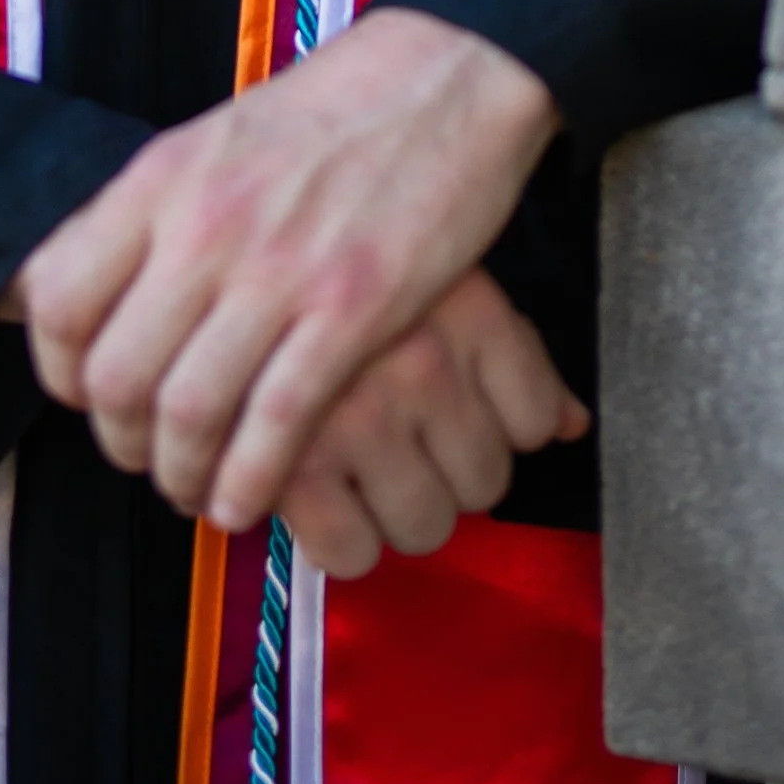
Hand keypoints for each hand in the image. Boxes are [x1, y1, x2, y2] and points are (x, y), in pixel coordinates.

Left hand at [9, 6, 560, 532]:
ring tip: (196, 487)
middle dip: (121, 442)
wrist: (442, 77)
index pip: (57, 299)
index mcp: (160, 179)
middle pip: (116, 376)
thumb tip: (102, 292)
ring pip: (188, 413)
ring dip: (182, 474)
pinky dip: (250, 480)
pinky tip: (249, 497)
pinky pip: (276, 425)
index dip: (60, 371)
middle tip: (146, 455)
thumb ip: (154, 215)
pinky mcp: (353, 307)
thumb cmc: (328, 114)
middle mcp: (205, 225)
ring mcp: (278, 268)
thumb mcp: (213, 140)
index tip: (90, 395)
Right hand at [274, 268, 586, 576]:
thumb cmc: (336, 256)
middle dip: (450, 474)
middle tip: (402, 445)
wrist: (212, 232)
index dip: (504, 431)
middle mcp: (417, 358)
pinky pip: (350, 551)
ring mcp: (354, 410)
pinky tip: (323, 496)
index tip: (458, 418)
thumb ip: (510, 352)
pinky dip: (341, 540)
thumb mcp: (438, 271)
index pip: (537, 423)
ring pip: (427, 522)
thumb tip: (572, 428)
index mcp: (463, 309)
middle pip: (486, 484)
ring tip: (362, 467)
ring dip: (398, 509)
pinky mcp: (291, 463)